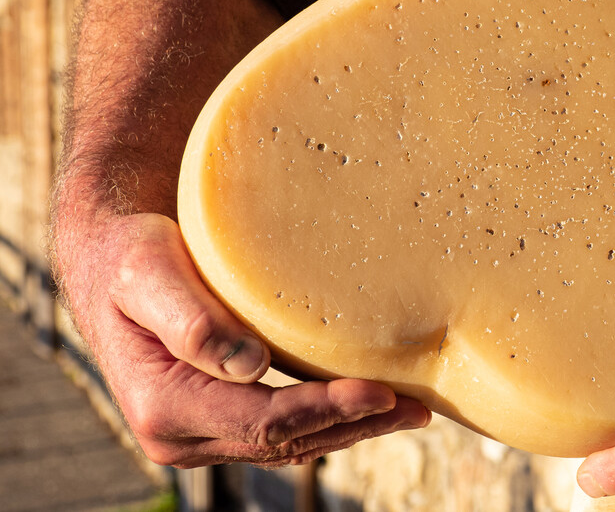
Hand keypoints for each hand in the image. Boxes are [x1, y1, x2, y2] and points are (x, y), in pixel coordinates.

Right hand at [63, 213, 430, 467]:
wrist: (111, 263)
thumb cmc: (131, 256)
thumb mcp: (147, 273)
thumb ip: (191, 320)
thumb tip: (248, 366)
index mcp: (163, 407)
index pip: (263, 421)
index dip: (326, 410)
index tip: (380, 393)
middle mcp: (179, 435)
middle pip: (285, 442)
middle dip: (354, 426)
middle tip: (417, 409)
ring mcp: (199, 435)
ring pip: (289, 444)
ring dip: (350, 429)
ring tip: (409, 410)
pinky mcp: (218, 422)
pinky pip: (282, 431)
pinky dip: (329, 420)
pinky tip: (369, 404)